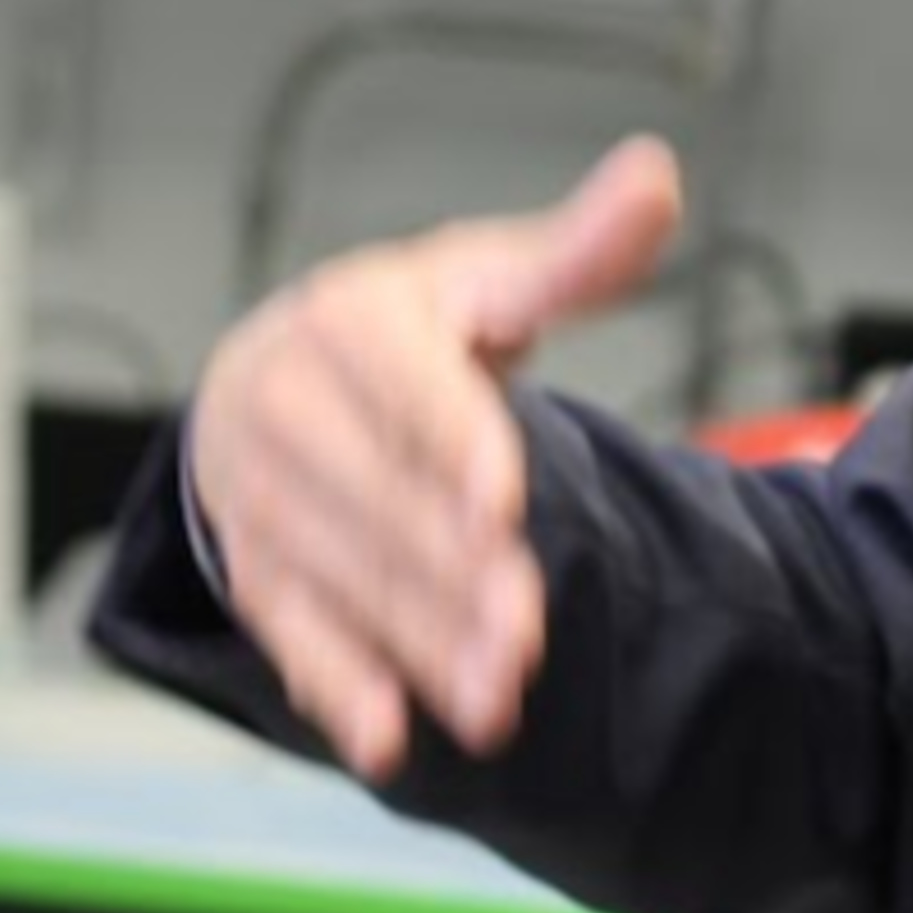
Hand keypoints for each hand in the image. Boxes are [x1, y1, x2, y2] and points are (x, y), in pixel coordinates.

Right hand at [185, 134, 682, 781]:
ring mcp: (260, 492)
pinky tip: (392, 735)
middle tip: (532, 635)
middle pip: (378, 501)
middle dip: (453, 574)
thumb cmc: (416, 322)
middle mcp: (287, 403)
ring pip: (341, 575)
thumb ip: (579, 248)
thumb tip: (660, 176)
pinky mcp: (251, 563)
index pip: (408, 391)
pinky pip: (288, 629)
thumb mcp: (491, 272)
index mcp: (352, 319)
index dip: (454, 447)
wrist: (285, 369)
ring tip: (502, 696)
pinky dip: (336, 685)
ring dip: (416, 641)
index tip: (506, 504)